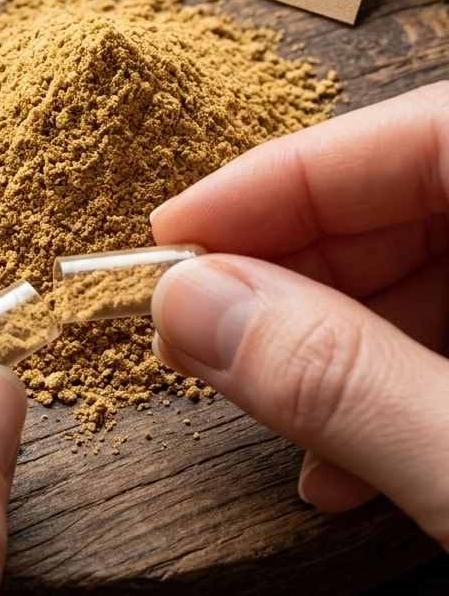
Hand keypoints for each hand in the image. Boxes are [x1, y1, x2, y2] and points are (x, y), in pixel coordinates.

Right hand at [150, 82, 448, 543]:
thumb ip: (344, 379)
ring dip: (327, 343)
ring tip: (254, 401)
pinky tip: (342, 460)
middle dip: (288, 269)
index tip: (173, 231)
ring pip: (426, 269)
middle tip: (192, 322)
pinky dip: (387, 389)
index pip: (414, 135)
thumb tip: (191, 303)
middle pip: (408, 199)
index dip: (280, 177)